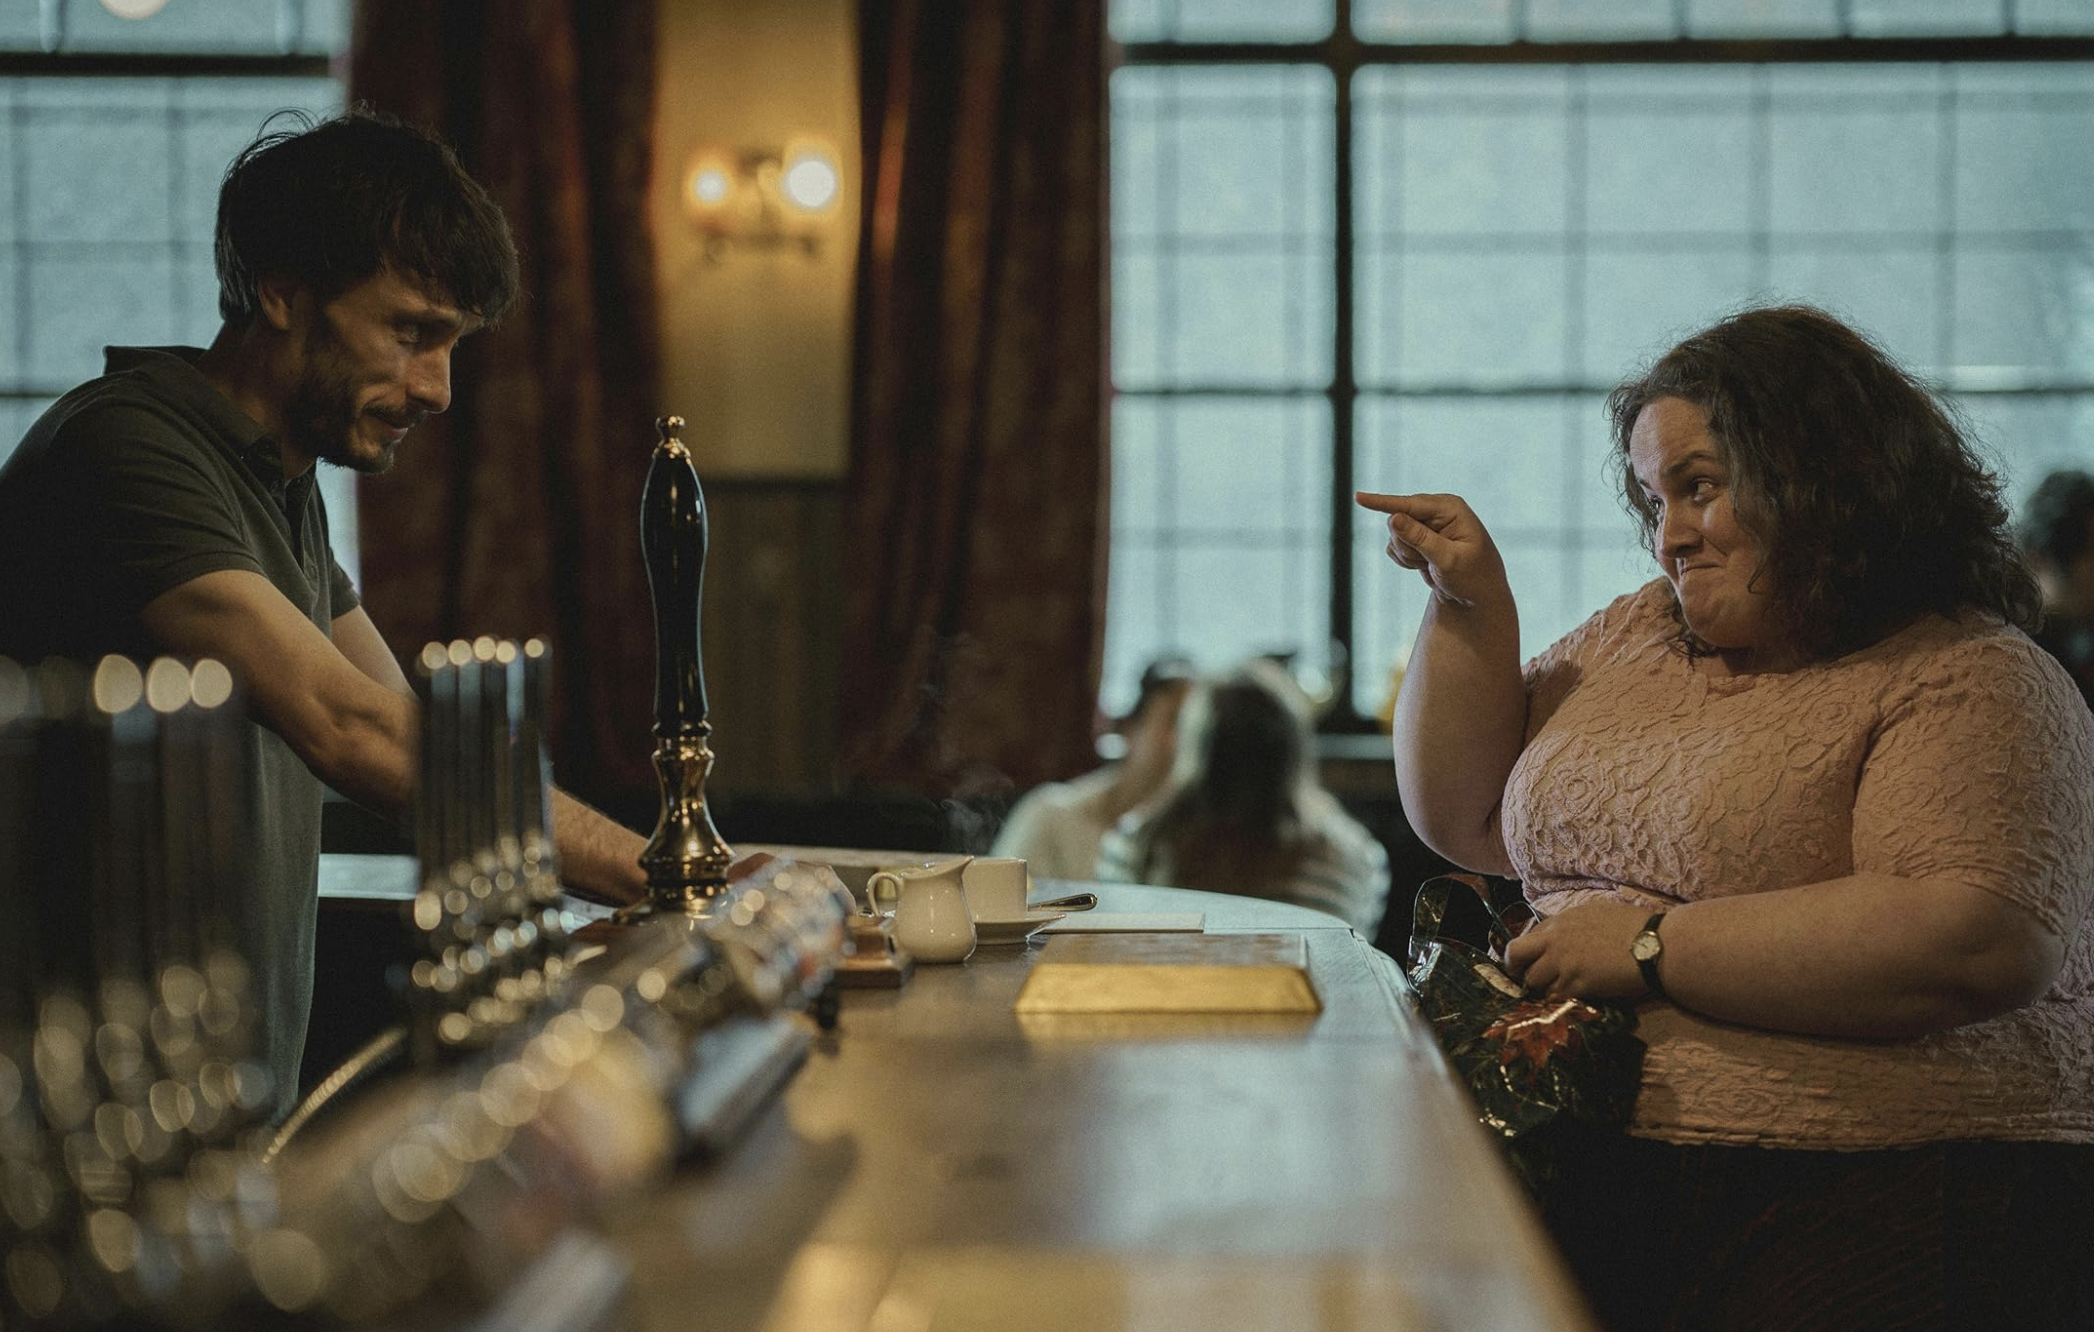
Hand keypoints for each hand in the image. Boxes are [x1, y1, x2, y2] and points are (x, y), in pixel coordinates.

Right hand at [1353, 491, 1509, 609]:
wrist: (1477, 597)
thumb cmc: (1473, 577)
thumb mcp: (1449, 560)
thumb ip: (1421, 539)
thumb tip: (1393, 518)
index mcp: (1450, 508)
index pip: (1410, 504)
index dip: (1382, 502)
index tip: (1358, 497)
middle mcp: (1437, 510)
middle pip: (1398, 520)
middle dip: (1407, 545)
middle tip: (1427, 562)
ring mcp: (1426, 523)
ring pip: (1394, 535)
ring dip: (1407, 555)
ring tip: (1431, 565)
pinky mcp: (1418, 537)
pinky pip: (1394, 546)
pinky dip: (1405, 560)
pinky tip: (1424, 566)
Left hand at [1503, 900, 1652, 999]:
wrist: (1656, 945)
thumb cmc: (1635, 925)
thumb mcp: (1596, 912)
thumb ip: (1572, 924)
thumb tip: (1561, 932)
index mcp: (1560, 921)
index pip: (1525, 937)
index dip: (1524, 953)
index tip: (1528, 963)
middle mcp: (1555, 941)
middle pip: (1516, 956)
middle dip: (1516, 969)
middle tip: (1524, 979)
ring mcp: (1564, 964)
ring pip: (1533, 982)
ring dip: (1541, 988)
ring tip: (1556, 991)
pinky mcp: (1578, 985)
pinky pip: (1555, 997)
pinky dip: (1558, 1001)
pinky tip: (1570, 1000)